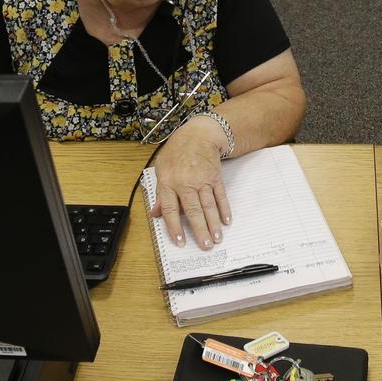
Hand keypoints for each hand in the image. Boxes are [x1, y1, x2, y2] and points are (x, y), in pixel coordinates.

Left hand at [151, 118, 231, 249]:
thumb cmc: (177, 152)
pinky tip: (226, 221)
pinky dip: (224, 209)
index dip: (175, 227)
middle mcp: (185, 183)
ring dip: (213, 224)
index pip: (170, 209)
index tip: (180, 242)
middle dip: (200, 230)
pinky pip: (220, 196)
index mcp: (168, 182)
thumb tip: (155, 214)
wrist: (198, 134)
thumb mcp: (161, 170)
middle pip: (193, 211)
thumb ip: (159, 194)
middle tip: (205, 246)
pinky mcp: (215, 178)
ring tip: (217, 239)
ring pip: (208, 206)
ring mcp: (202, 180)